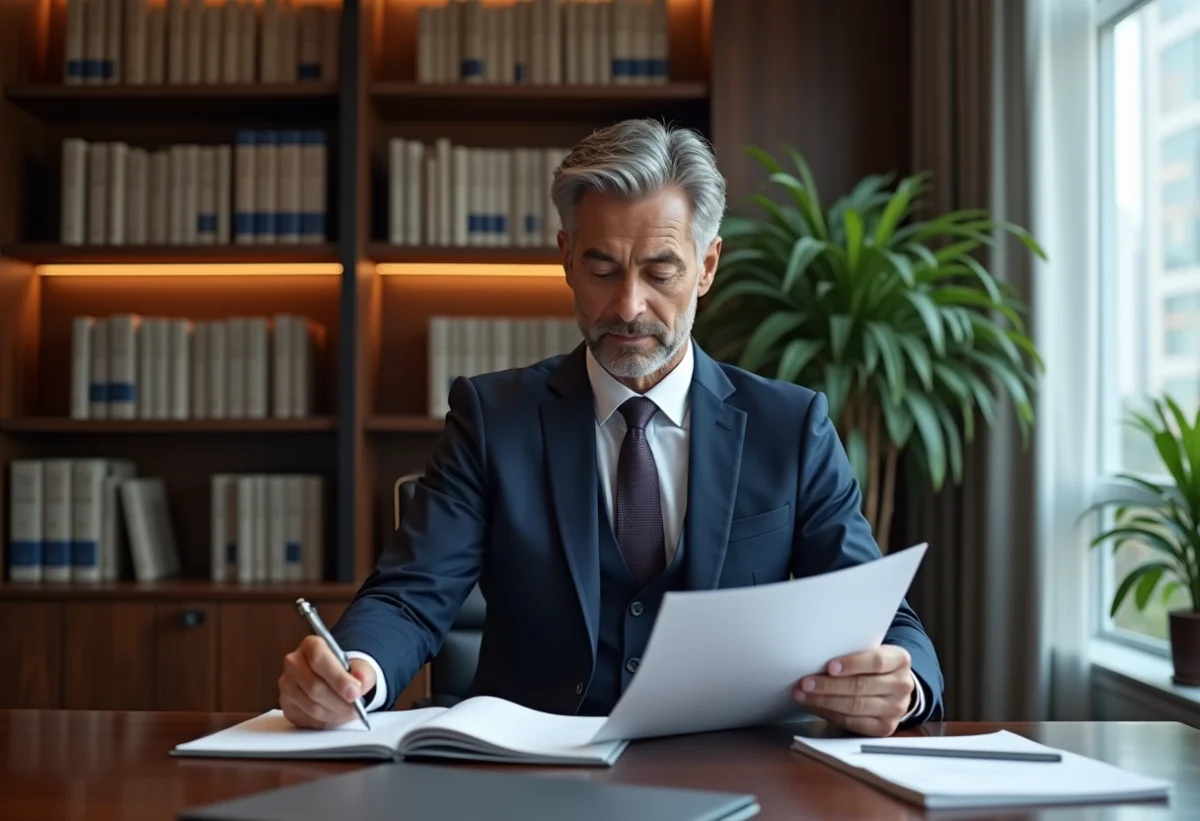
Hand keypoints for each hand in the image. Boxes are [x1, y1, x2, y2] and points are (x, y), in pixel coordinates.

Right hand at [278, 636, 375, 728]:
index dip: (338, 678)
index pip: (319, 659)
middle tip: (357, 708)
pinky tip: (337, 715)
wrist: (334, 679)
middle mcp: (293, 663)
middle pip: (314, 686)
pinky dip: (327, 721)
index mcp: (311, 645)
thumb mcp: (359, 665)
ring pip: (311, 706)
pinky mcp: (287, 706)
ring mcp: (287, 685)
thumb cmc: (345, 669)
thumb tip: (361, 679)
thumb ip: (363, 671)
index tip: (354, 692)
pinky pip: (308, 719)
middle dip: (339, 701)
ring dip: (335, 713)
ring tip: (350, 712)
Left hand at [794, 645, 914, 736]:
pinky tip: (814, 706)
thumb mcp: (870, 651)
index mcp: (900, 660)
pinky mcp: (885, 728)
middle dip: (829, 686)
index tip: (829, 666)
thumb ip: (852, 652)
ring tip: (803, 694)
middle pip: (862, 686)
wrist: (893, 688)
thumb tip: (815, 655)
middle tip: (805, 682)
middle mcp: (903, 685)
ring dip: (824, 701)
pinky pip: (853, 723)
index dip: (852, 664)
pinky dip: (829, 714)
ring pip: (855, 706)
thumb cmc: (872, 665)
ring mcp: (896, 709)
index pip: (876, 661)